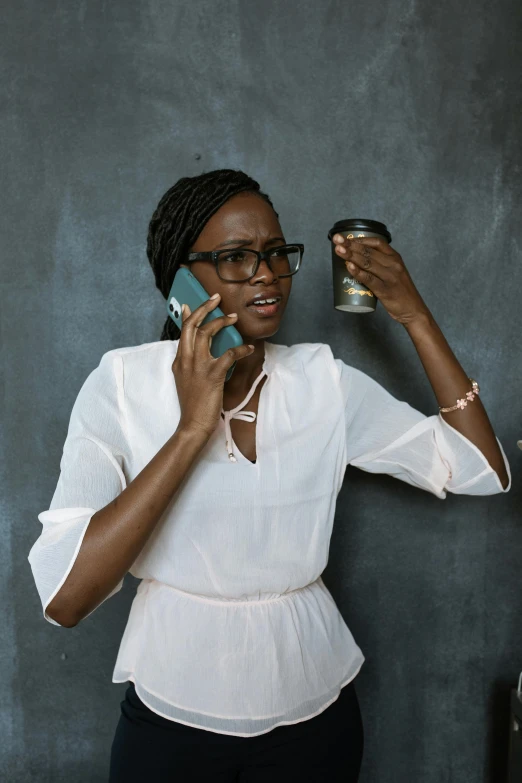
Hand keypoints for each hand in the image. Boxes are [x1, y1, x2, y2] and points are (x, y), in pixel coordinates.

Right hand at [172, 295, 254, 438]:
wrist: (193, 424)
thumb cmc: (193, 404)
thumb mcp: (185, 380)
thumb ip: (188, 364)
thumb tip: (198, 350)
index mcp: (179, 361)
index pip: (182, 331)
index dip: (187, 315)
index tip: (190, 304)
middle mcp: (185, 360)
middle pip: (192, 325)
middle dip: (204, 308)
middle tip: (216, 298)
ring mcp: (197, 366)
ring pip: (207, 333)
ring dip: (222, 322)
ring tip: (233, 317)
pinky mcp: (212, 374)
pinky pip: (229, 354)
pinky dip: (241, 348)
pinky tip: (249, 348)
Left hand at [332, 234, 429, 324]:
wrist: (413, 310)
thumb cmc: (400, 292)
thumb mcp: (394, 272)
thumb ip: (380, 265)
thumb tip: (356, 260)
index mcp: (395, 258)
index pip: (377, 242)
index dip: (360, 238)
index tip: (346, 238)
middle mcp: (394, 264)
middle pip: (369, 251)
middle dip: (351, 244)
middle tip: (336, 240)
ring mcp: (390, 277)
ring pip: (367, 263)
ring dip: (351, 255)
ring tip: (338, 250)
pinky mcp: (385, 290)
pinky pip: (369, 279)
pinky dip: (358, 272)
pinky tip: (348, 266)